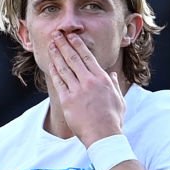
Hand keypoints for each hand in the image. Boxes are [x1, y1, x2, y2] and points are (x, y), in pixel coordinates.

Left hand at [49, 32, 124, 146]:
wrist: (103, 135)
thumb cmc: (113, 119)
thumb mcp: (119, 99)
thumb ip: (115, 84)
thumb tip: (113, 74)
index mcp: (102, 79)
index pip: (88, 57)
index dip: (78, 44)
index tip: (71, 36)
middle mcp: (89, 81)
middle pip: (73, 58)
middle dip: (63, 44)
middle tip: (56, 34)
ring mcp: (77, 90)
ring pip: (64, 68)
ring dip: (56, 54)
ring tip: (51, 45)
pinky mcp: (67, 101)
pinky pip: (59, 82)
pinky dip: (54, 71)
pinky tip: (50, 64)